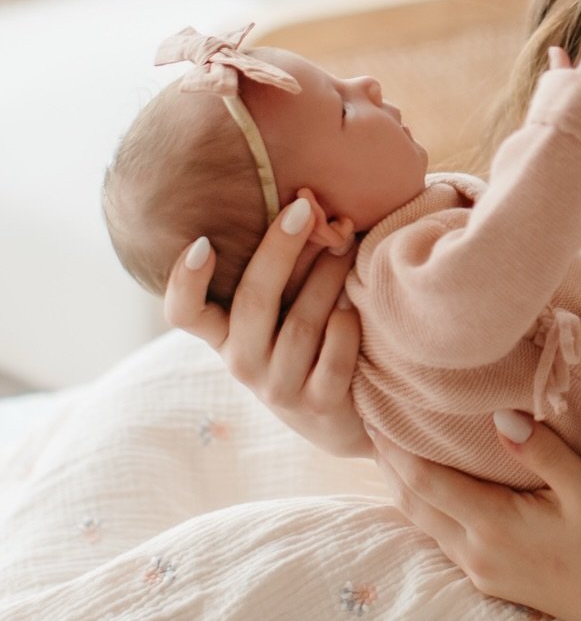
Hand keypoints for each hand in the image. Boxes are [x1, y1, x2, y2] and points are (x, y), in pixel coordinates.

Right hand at [164, 195, 374, 458]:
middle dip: (279, 250)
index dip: (185, 282)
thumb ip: (285, 266)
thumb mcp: (284, 306)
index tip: (202, 241)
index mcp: (224, 332)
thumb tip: (310, 204)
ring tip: (345, 246)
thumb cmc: (309, 340)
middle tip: (304, 209)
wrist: (340, 416)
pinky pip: (332, 358)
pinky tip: (355, 305)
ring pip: (300, 325)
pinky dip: (345, 327)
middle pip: (252, 302)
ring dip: (326, 279)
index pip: (184, 313)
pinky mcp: (317, 405)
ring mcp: (278, 387)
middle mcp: (242, 361)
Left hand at [374, 413, 580, 620]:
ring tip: (392, 455)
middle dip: (390, 467)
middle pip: (414, 505)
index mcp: (493, 526)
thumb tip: (498, 417)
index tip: (373, 418)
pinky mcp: (492, 583)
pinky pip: (444, 541)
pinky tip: (432, 495)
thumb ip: (540, 451)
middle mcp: (476, 553)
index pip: (426, 482)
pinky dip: (428, 511)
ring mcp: (482, 572)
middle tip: (371, 428)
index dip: (395, 450)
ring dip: (406, 490)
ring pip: (426, 526)